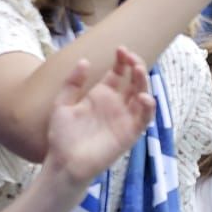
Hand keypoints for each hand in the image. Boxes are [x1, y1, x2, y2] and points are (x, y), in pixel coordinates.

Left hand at [43, 48, 155, 187]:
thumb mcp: (62, 104)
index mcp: (101, 96)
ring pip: (141, 97)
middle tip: (130, 56)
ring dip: (143, 83)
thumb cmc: (63, 135)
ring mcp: (124, 118)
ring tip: (139, 70)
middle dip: (135, 67)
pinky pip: (143, 119)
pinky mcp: (129, 134)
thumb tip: (85, 60)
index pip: (117, 74)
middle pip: (132, 82)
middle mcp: (115, 105)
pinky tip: (145, 96)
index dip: (122, 61)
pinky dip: (148, 108)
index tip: (120, 49)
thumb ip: (72, 83)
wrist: (64, 161)